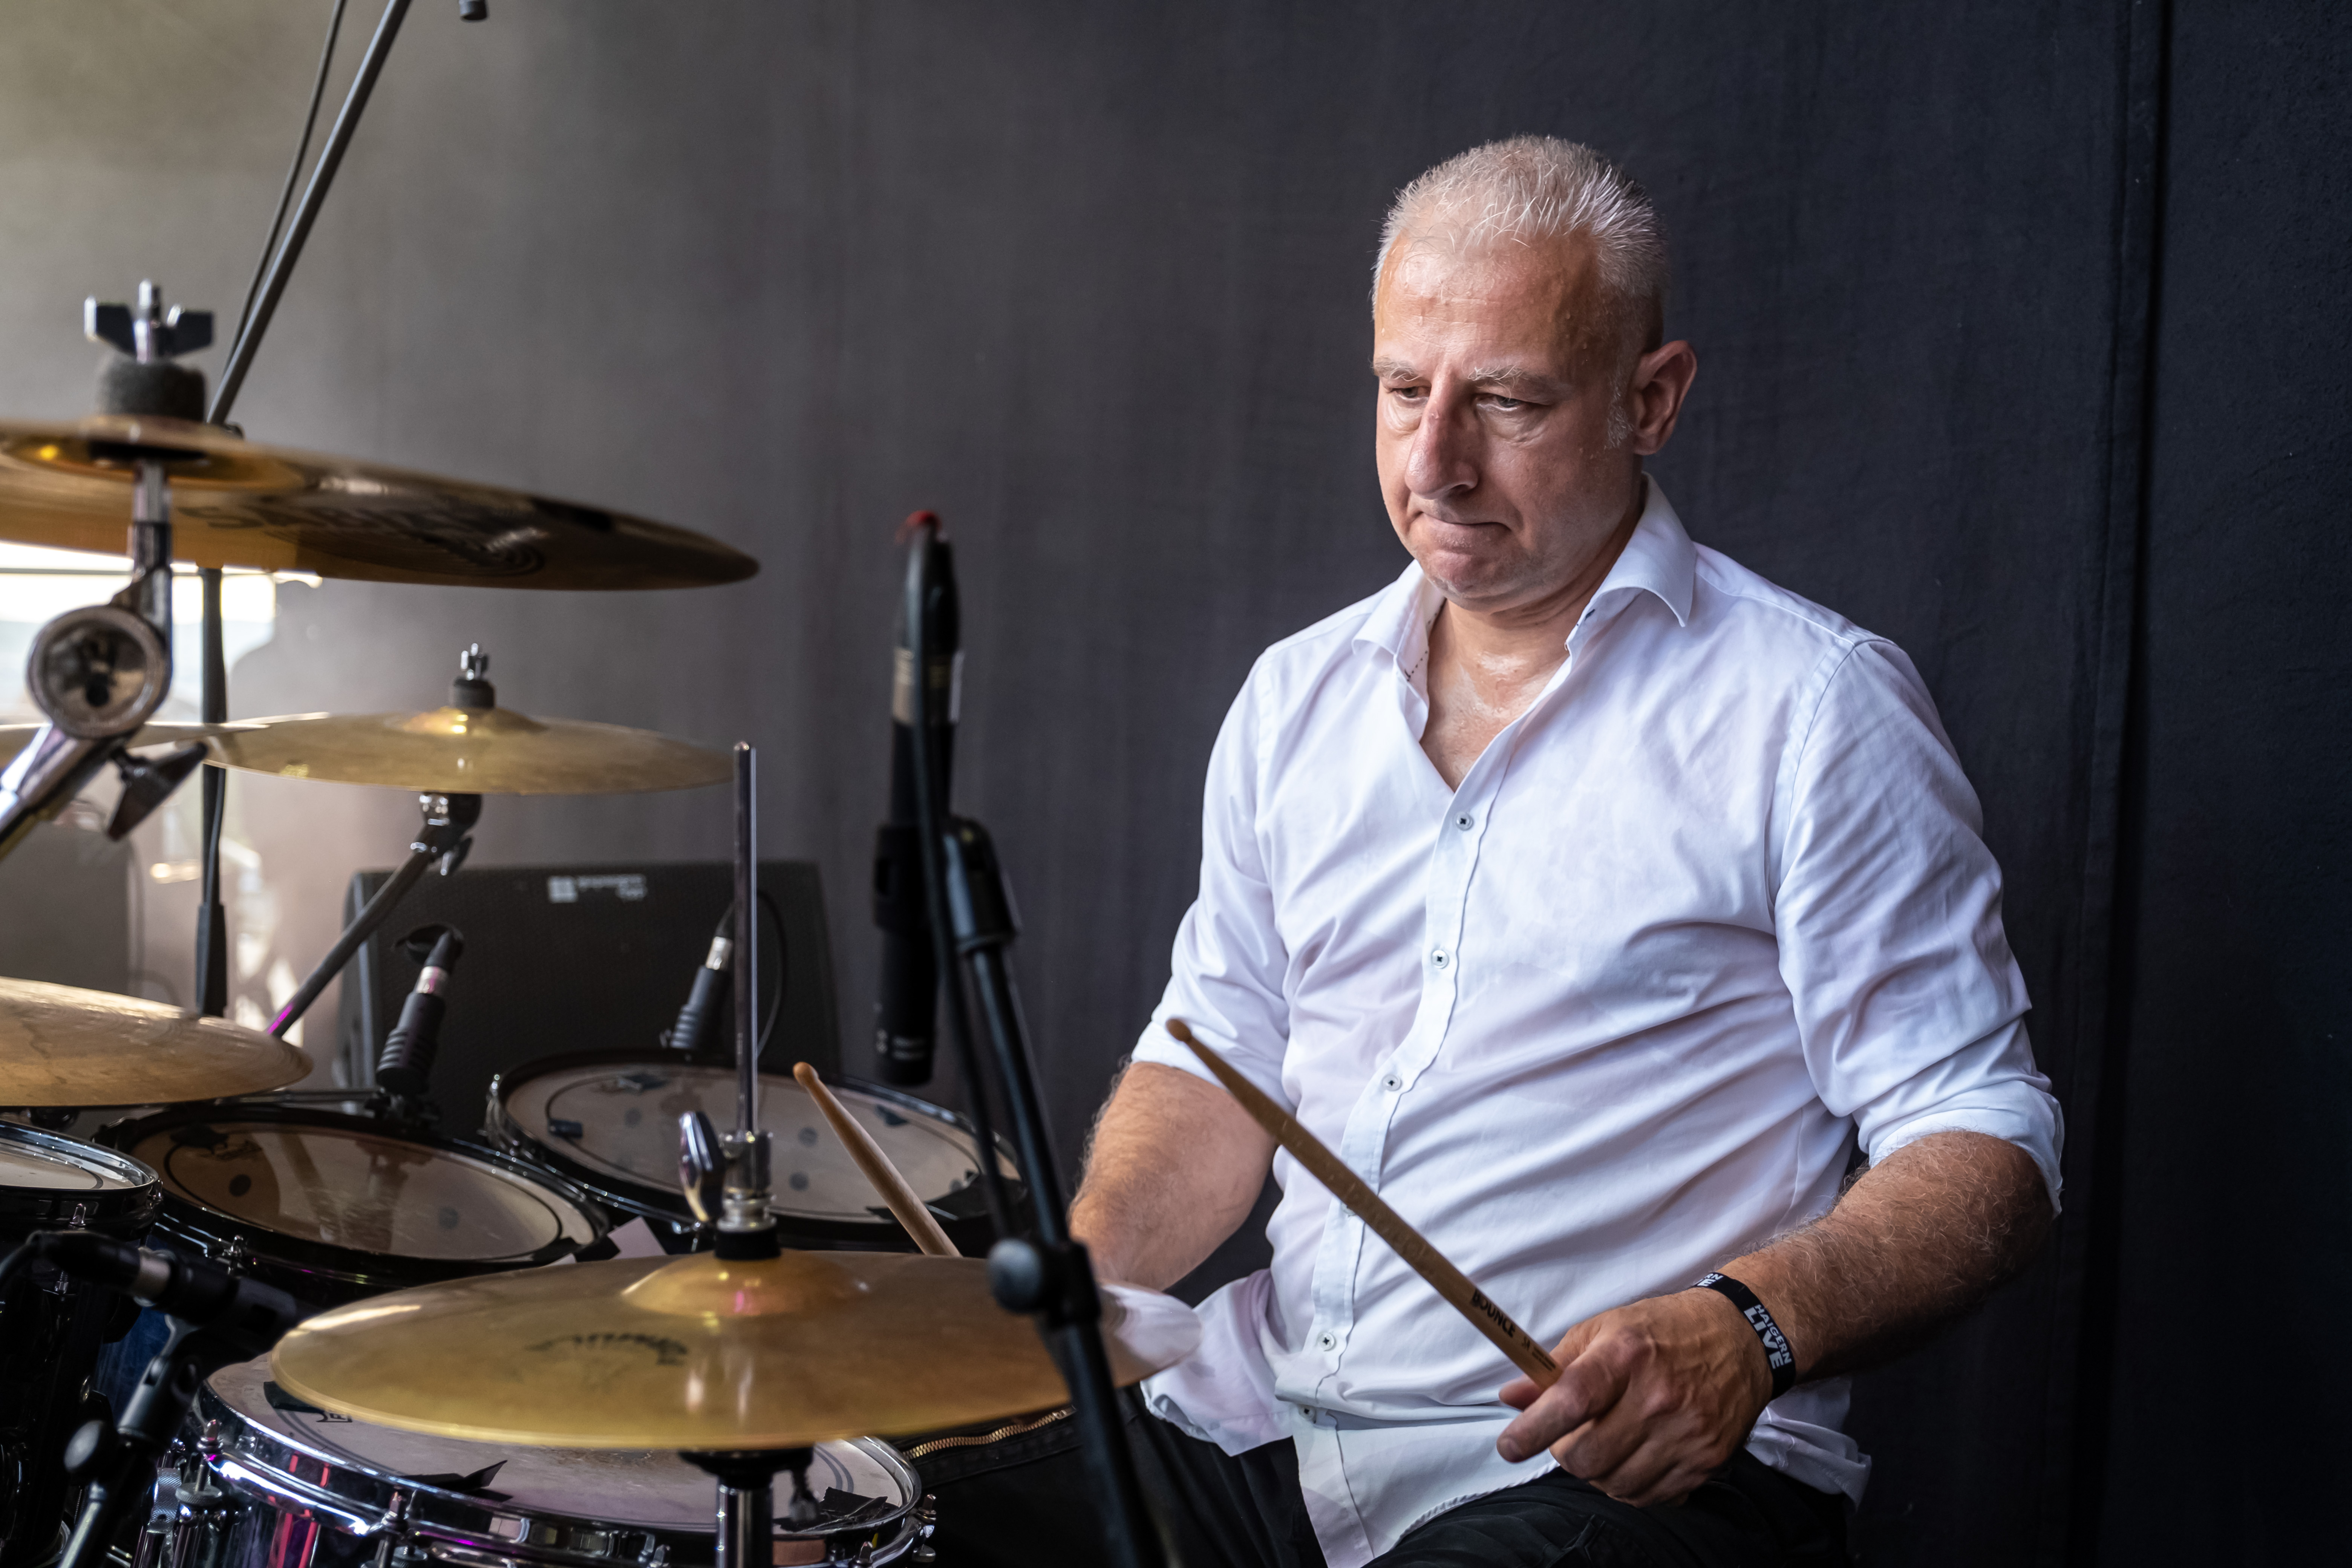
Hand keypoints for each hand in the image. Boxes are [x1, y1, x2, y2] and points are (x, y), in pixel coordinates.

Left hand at [1495, 1289, 1772, 1505]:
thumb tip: (1512, 1397)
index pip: (1571, 1401)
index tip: (1510, 1445)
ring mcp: (1686, 1433)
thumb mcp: (1604, 1329)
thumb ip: (1555, 1366)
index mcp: (1627, 1355)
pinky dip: (1629, 1484)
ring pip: (1613, 1484)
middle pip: (1586, 1456)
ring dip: (1598, 1470)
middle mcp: (1659, 1396)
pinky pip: (1647, 1496)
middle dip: (1566, 1450)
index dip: (1534, 1428)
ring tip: (1608, 1438)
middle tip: (1574, 1431)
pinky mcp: (1705, 1461)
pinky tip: (1635, 1454)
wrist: (1740, 1338)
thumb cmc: (1664, 1331)